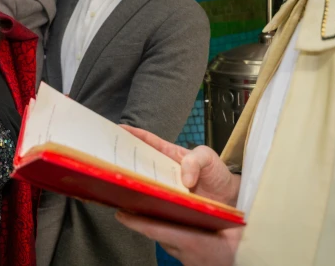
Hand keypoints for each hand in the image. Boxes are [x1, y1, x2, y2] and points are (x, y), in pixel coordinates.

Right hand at [114, 126, 243, 265]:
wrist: (230, 201)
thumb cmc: (217, 174)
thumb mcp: (208, 157)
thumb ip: (195, 161)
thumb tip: (184, 180)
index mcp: (169, 154)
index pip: (147, 141)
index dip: (132, 134)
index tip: (116, 129)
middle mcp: (162, 172)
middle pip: (138, 163)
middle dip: (122, 158)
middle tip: (105, 157)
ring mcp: (163, 189)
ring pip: (141, 183)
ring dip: (129, 182)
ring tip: (112, 180)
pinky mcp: (166, 206)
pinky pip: (150, 203)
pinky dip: (141, 204)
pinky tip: (130, 206)